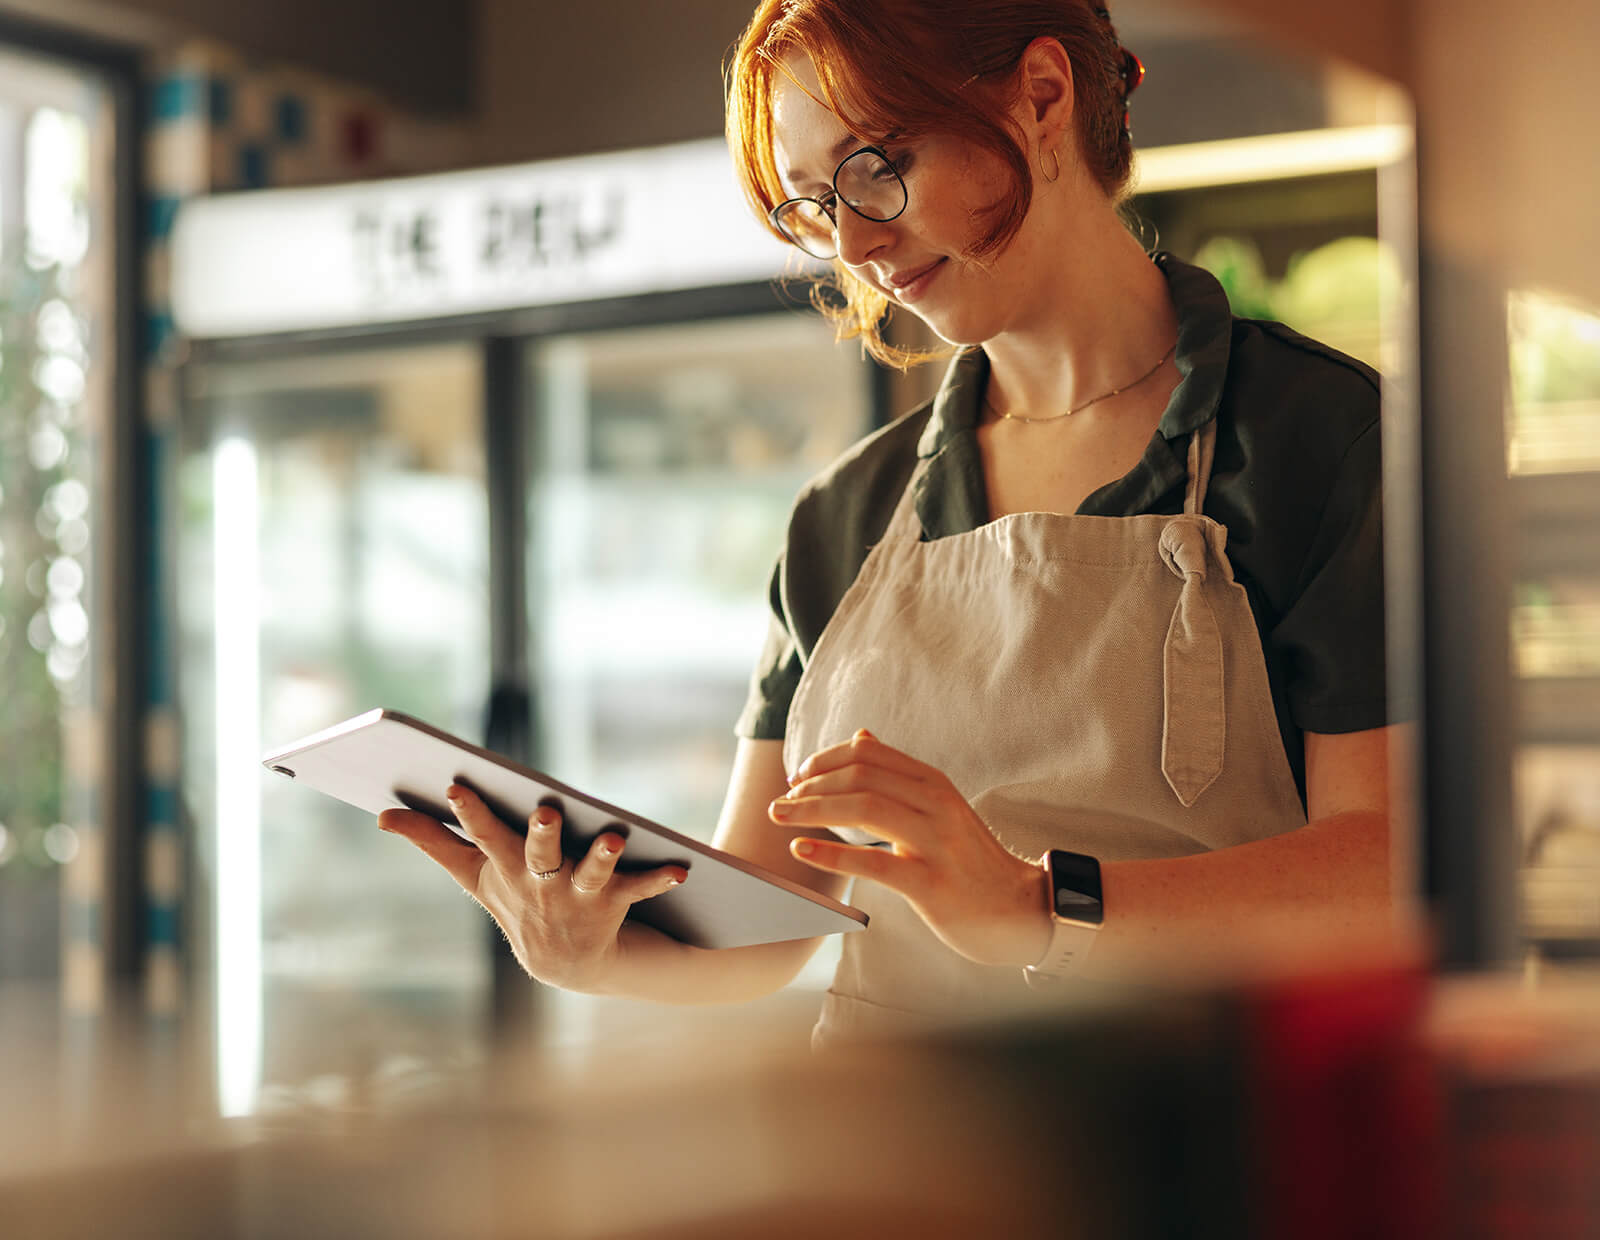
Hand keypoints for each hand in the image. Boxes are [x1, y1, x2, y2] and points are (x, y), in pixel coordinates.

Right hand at [377, 784, 686, 989]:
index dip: (471, 812)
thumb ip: (432, 840)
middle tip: (546, 812)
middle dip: (540, 835)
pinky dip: (659, 878)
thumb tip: (381, 815)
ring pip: (590, 874)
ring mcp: (577, 897)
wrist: (567, 964)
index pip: (483, 835)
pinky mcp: (613, 905)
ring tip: (612, 838)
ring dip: (601, 857)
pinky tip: (681, 868)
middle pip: (537, 854)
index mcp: (504, 868)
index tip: (459, 786)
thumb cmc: (517, 900)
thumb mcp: (475, 874)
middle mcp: (539, 884)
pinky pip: (638, 889)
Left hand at [768, 730, 1050, 967]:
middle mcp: (936, 804)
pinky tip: (801, 850)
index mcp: (934, 783)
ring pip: (864, 809)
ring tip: (780, 817)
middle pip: (861, 776)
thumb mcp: (940, 807)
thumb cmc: (969, 859)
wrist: (1018, 908)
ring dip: (812, 810)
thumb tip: (861, 736)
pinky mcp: (930, 883)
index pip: (869, 754)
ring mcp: (935, 842)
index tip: (798, 776)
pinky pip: (873, 863)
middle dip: (811, 785)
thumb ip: (899, 774)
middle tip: (779, 801)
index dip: (826, 760)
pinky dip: (831, 853)